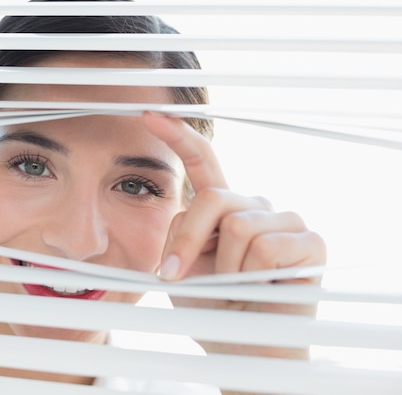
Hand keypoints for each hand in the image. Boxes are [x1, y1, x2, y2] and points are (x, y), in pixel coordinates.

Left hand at [142, 111, 325, 313]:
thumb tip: (174, 208)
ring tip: (237, 286)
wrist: (243, 347)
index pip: (203, 163)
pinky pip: (267, 248)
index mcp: (224, 208)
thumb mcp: (181, 268)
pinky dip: (253, 277)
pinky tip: (263, 288)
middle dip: (189, 242)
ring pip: (238, 226)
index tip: (151, 115)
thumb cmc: (212, 308)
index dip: (179, 137)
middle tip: (177, 275)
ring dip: (225, 269)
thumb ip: (180, 234)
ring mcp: (287, 221)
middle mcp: (256, 207)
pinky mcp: (311, 243)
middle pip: (214, 198)